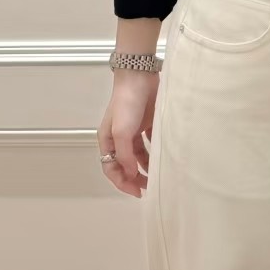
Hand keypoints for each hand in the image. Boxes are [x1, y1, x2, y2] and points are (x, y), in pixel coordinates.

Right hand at [97, 72, 157, 197]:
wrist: (140, 77)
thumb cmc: (126, 103)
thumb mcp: (122, 132)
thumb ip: (125, 155)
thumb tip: (129, 173)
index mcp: (107, 141)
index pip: (111, 169)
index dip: (122, 182)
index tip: (137, 192)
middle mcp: (119, 139)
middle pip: (124, 165)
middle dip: (134, 178)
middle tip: (148, 188)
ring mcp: (133, 132)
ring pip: (138, 157)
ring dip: (146, 168)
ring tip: (157, 177)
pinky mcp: (147, 125)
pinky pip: (150, 145)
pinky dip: (154, 154)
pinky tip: (162, 159)